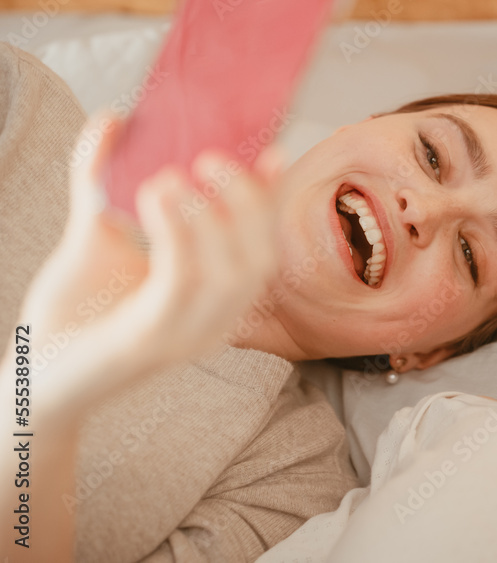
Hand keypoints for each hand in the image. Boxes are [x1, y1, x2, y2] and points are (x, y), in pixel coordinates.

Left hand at [17, 111, 284, 419]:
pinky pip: (182, 285)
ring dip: (210, 216)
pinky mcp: (151, 342)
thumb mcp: (96, 232)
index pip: (261, 246)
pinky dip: (177, 235)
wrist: (32, 373)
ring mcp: (187, 336)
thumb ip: (102, 177)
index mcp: (217, 297)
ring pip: (231, 274)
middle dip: (248, 202)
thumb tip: (112, 118)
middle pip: (260, 260)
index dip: (271, 201)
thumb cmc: (74, 309)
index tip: (273, 152)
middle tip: (211, 157)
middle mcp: (215, 321)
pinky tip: (154, 198)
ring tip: (170, 176)